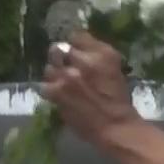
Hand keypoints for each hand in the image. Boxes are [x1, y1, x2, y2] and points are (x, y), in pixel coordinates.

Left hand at [40, 31, 142, 146]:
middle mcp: (83, 61)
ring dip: (54, 74)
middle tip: (66, 67)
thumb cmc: (118, 100)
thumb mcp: (114, 69)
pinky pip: (44, 86)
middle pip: (59, 48)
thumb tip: (79, 48)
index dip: (74, 45)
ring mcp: (67, 76)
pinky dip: (50, 90)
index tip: (75, 52)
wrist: (115, 127)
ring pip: (49, 67)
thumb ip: (97, 54)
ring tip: (62, 83)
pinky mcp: (57, 93)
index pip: (76, 36)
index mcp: (102, 53)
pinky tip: (58, 95)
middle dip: (60, 57)